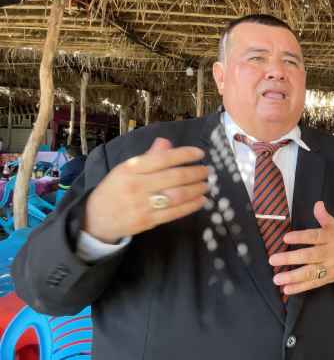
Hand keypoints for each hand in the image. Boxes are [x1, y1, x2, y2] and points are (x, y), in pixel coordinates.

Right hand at [84, 138, 208, 243]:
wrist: (96, 218)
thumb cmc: (115, 189)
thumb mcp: (126, 169)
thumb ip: (148, 157)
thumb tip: (167, 143)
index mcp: (131, 168)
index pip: (163, 158)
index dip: (184, 155)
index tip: (200, 154)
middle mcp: (137, 185)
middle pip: (174, 177)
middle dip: (195, 173)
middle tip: (207, 171)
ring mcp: (142, 205)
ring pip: (177, 195)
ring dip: (196, 189)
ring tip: (206, 185)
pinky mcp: (147, 221)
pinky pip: (174, 213)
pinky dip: (191, 206)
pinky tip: (201, 200)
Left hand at [270, 201, 333, 294]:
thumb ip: (324, 216)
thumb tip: (318, 204)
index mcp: (331, 238)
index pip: (314, 237)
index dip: (300, 237)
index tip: (285, 238)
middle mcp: (330, 253)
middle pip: (309, 256)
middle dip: (290, 259)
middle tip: (273, 259)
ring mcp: (329, 268)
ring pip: (310, 273)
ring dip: (292, 276)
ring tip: (276, 278)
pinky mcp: (328, 278)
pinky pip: (313, 284)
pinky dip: (299, 288)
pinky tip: (286, 289)